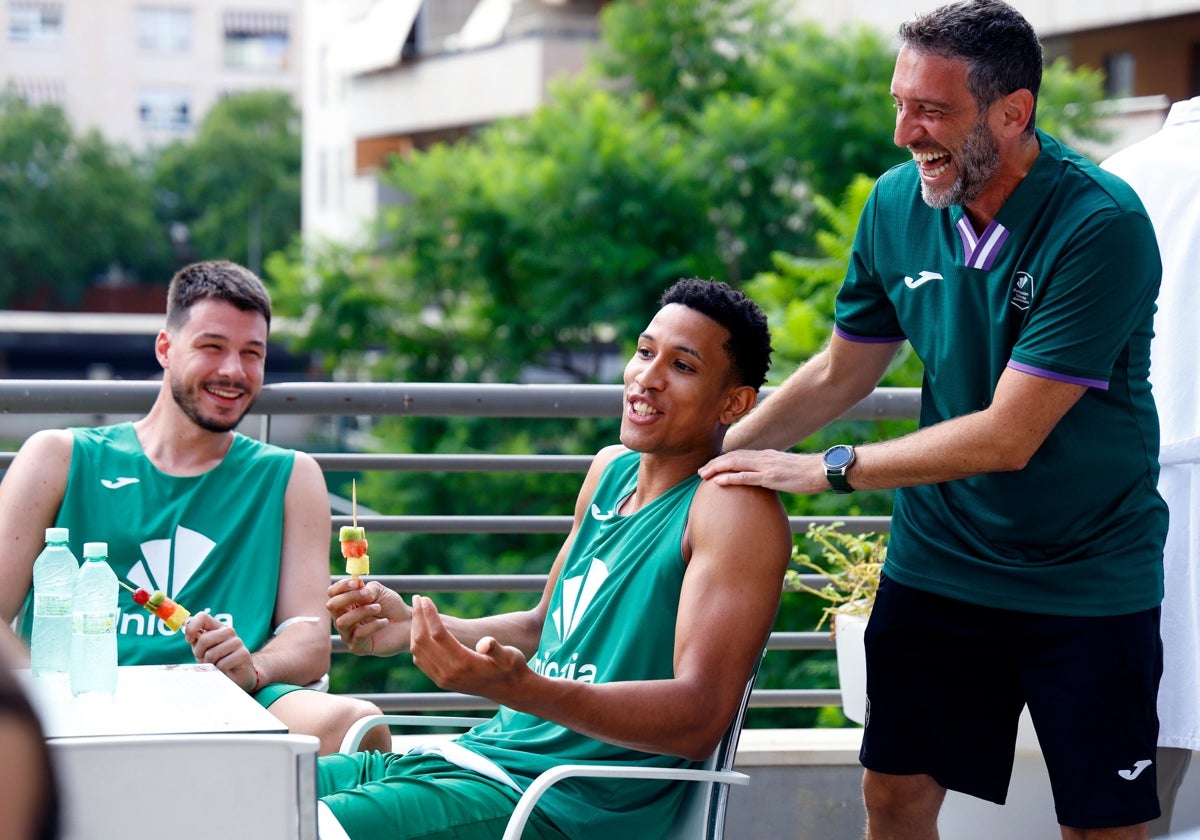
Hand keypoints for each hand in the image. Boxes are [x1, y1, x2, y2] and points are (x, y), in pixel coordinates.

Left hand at [184, 612, 254, 691]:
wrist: (236, 676)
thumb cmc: (217, 661)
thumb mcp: (203, 650)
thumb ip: (197, 641)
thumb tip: (190, 635)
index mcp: (217, 627)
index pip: (203, 617)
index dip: (192, 627)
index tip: (189, 640)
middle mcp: (228, 631)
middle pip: (205, 639)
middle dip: (199, 653)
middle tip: (203, 659)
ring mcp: (237, 642)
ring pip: (212, 654)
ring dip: (209, 664)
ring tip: (215, 665)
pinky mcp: (243, 654)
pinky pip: (222, 664)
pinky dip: (219, 670)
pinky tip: (224, 670)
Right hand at [326, 578, 412, 656]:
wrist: (407, 624)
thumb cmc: (391, 607)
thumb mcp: (380, 591)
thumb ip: (368, 588)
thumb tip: (358, 589)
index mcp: (346, 603)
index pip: (332, 593)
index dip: (341, 586)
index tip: (357, 583)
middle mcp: (343, 618)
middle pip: (332, 606)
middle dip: (350, 597)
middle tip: (368, 595)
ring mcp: (348, 634)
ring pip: (342, 622)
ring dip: (362, 612)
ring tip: (378, 608)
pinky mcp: (357, 647)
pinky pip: (358, 635)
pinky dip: (373, 625)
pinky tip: (385, 622)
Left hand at [410, 595, 527, 697]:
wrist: (508, 690)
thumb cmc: (511, 667)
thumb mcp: (510, 656)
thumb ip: (497, 649)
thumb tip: (485, 643)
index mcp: (464, 662)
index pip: (438, 634)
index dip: (429, 615)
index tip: (425, 598)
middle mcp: (450, 673)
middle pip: (422, 641)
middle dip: (418, 617)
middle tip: (417, 598)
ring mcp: (443, 679)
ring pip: (418, 650)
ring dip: (415, 629)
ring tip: (418, 610)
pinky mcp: (441, 681)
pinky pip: (421, 660)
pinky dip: (417, 643)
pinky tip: (422, 630)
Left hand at [699, 448, 826, 493]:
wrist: (823, 470)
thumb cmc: (808, 473)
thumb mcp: (787, 470)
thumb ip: (774, 473)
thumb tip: (766, 482)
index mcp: (767, 456)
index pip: (739, 455)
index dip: (723, 460)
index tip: (711, 467)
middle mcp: (764, 457)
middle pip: (732, 457)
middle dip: (714, 464)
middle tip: (700, 472)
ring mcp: (766, 466)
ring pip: (735, 464)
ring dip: (716, 469)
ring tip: (703, 476)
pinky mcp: (771, 477)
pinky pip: (746, 477)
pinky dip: (730, 478)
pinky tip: (718, 482)